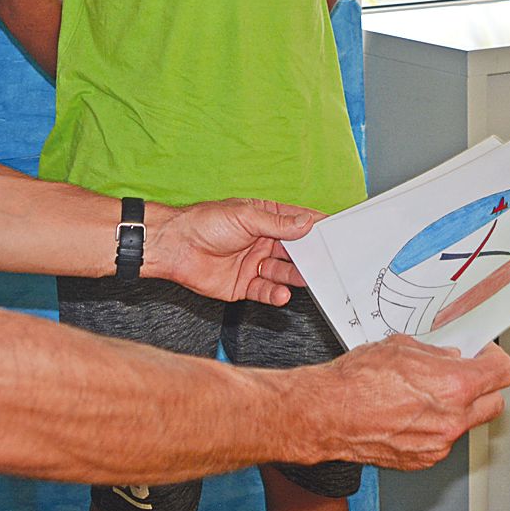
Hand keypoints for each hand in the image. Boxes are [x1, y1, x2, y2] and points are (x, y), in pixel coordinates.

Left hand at [146, 198, 317, 304]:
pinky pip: (265, 291)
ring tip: (305, 279)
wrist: (175, 247)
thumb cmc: (204, 223)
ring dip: (294, 276)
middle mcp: (262, 241)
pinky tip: (281, 293)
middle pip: (294, 251)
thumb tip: (306, 222)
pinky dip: (275, 294)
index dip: (315, 227)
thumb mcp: (245, 216)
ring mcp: (253, 264)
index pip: (296, 222)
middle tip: (325, 262)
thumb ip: (278, 223)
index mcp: (264, 219)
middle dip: (309, 256)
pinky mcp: (243, 286)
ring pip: (282, 273)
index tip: (335, 232)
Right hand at [302, 337, 509, 469]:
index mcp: (454, 385)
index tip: (485, 355)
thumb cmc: (357, 381)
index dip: (495, 359)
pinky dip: (435, 428)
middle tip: (466, 374)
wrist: (328, 414)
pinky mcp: (423, 460)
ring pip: (467, 424)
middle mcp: (452, 419)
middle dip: (485, 387)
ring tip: (426, 395)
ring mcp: (439, 445)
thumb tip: (449, 358)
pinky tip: (410, 414)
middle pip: (495, 403)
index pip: (502, 373)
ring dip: (458, 409)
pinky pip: (443, 441)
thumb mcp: (401, 348)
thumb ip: (435, 354)